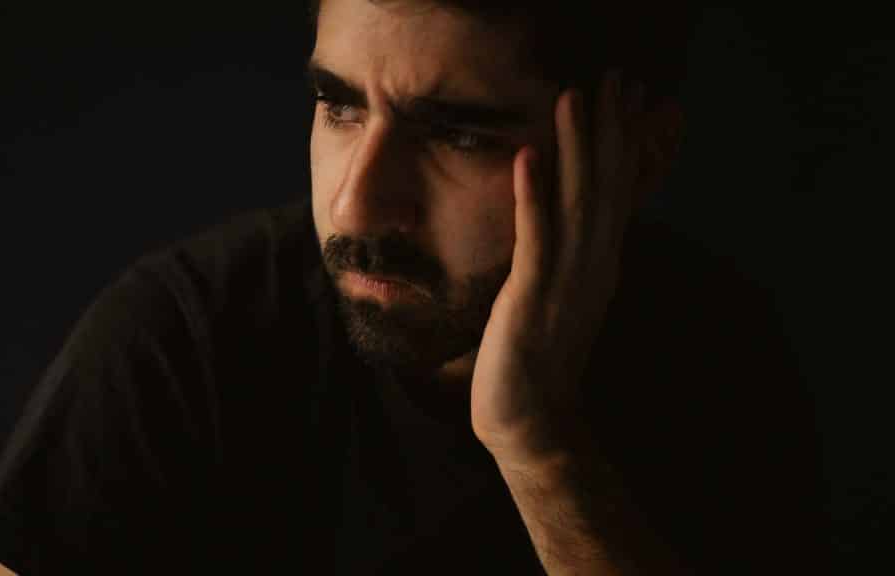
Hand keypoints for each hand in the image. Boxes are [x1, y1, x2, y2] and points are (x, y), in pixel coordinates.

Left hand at [471, 69, 682, 466]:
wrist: (530, 420)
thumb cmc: (538, 358)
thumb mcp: (560, 296)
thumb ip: (568, 256)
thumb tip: (566, 219)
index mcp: (599, 264)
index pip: (615, 192)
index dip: (620, 142)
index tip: (623, 97)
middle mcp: (592, 266)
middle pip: (605, 187)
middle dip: (608, 130)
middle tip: (615, 78)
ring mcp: (566, 282)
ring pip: (576, 204)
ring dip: (576, 149)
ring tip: (576, 97)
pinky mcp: (532, 298)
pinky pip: (536, 239)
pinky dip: (534, 197)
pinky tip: (529, 157)